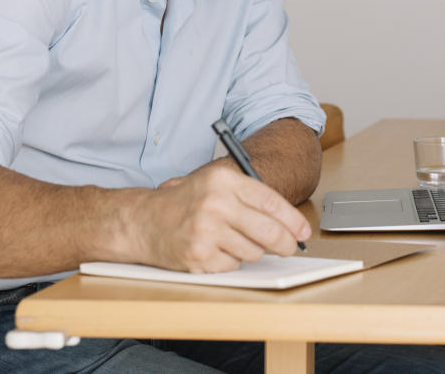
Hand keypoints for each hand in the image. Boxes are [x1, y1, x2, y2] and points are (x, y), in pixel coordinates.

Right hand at [128, 162, 311, 272]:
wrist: (141, 221)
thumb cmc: (184, 203)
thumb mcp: (214, 185)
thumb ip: (248, 198)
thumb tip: (288, 223)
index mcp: (222, 180)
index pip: (270, 202)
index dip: (293, 220)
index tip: (304, 231)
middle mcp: (214, 203)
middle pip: (268, 231)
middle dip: (285, 244)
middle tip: (290, 248)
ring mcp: (205, 231)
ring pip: (253, 251)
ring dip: (251, 251)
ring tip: (232, 240)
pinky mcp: (197, 256)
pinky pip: (233, 265)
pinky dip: (230, 261)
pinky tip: (215, 250)